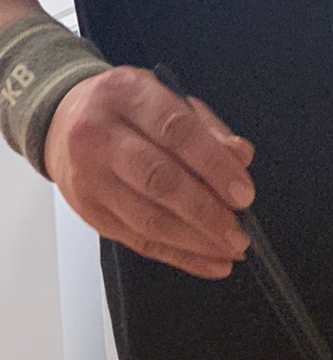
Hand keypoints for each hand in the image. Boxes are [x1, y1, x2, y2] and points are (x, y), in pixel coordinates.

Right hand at [44, 66, 254, 278]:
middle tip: (240, 234)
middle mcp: (99, 135)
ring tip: (232, 251)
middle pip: (159, 180)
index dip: (214, 166)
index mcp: (125, 95)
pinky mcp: (91, 213)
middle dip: (207, 213)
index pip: (175, 131)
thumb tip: (241, 156)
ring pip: (150, 220)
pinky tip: (213, 264)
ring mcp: (89, 178)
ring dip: (198, 242)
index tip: (244, 194)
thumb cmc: (128, 113)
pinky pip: (142, 243)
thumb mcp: (168, 102)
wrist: (62, 121)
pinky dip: (183, 258)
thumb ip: (208, 130)